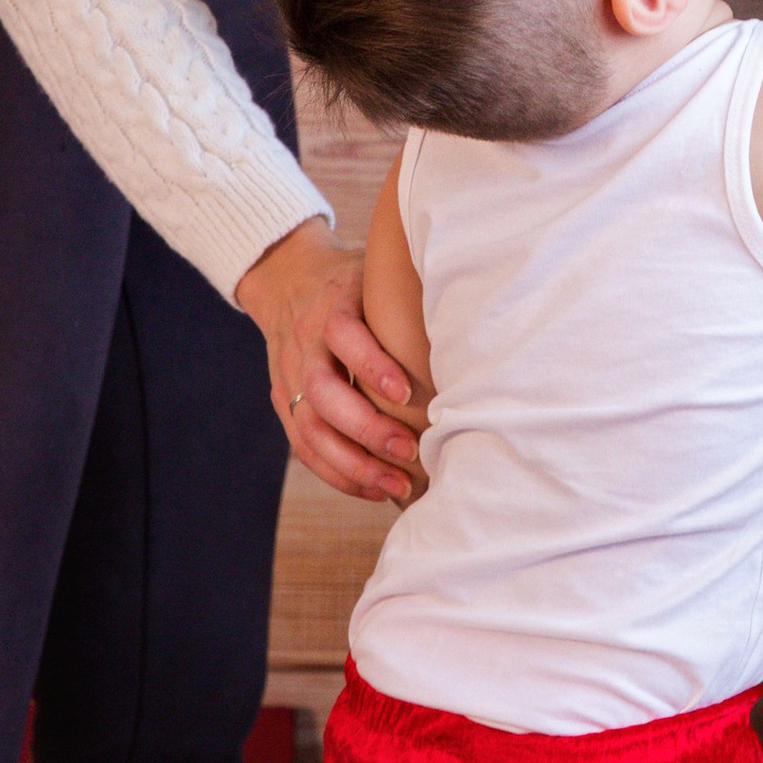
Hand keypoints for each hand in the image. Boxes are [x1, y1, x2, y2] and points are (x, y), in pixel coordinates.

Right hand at [237, 218, 426, 506]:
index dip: (372, 363)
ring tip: (397, 484)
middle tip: (410, 450)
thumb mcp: (375, 274)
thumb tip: (479, 321)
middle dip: (366, 427)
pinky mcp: (283, 401)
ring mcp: (288, 375)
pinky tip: (374, 488)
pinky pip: (303, 446)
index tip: (407, 392)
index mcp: (330, 305)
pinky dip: (337, 473)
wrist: (287, 278)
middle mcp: (304, 343)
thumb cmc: (354, 283)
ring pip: (310, 428)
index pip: (342, 333)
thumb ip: (408, 295)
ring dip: (354, 463)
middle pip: (322, 391)